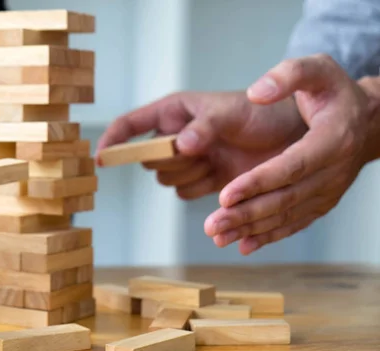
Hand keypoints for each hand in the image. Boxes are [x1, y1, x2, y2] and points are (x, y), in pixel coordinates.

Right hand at [96, 90, 305, 199]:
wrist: (292, 139)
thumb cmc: (261, 114)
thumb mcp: (231, 112)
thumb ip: (204, 126)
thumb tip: (180, 145)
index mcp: (174, 112)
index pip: (130, 125)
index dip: (113, 140)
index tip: (102, 158)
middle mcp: (176, 136)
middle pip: (149, 160)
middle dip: (172, 160)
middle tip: (200, 151)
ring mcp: (189, 160)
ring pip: (167, 180)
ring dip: (189, 176)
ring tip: (217, 161)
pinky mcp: (203, 181)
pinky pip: (186, 193)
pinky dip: (200, 191)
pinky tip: (220, 178)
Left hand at [205, 54, 379, 253]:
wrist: (368, 122)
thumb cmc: (335, 93)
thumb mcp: (318, 70)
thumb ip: (288, 75)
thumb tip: (255, 93)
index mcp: (332, 139)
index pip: (292, 166)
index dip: (258, 182)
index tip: (225, 194)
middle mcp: (333, 171)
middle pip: (286, 199)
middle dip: (246, 213)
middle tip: (212, 224)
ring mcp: (328, 191)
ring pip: (287, 216)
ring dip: (251, 229)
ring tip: (218, 236)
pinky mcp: (321, 203)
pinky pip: (295, 223)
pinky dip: (268, 236)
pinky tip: (243, 245)